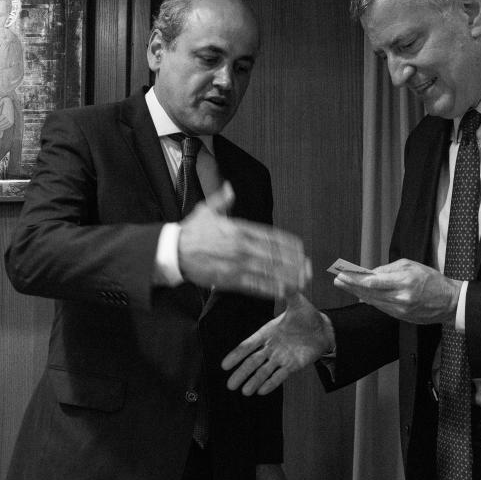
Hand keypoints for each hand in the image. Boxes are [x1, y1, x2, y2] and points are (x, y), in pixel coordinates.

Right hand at [179, 182, 310, 299]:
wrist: (173, 251)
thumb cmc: (190, 232)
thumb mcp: (207, 210)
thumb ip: (223, 199)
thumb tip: (229, 188)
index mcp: (239, 228)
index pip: (270, 236)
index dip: (288, 244)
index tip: (301, 248)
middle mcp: (241, 246)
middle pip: (274, 255)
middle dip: (293, 263)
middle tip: (307, 268)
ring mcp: (236, 264)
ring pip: (268, 272)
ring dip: (287, 277)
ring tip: (301, 281)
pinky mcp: (229, 280)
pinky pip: (255, 286)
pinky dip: (271, 289)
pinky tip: (283, 291)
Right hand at [222, 293, 332, 395]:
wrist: (324, 329)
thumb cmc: (308, 314)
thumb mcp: (297, 302)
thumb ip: (288, 293)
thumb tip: (282, 280)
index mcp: (267, 332)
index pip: (248, 345)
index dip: (236, 355)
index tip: (224, 365)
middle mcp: (271, 347)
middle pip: (252, 362)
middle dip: (241, 373)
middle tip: (229, 385)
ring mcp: (280, 357)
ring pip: (264, 371)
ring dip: (253, 381)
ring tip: (244, 392)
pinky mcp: (292, 365)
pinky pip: (279, 376)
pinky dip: (270, 383)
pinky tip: (261, 391)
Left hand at [332, 258, 460, 323]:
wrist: (449, 302)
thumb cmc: (431, 280)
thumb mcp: (411, 266)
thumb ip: (388, 269)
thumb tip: (369, 274)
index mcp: (404, 282)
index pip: (374, 282)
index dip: (356, 279)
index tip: (343, 274)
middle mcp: (401, 298)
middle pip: (369, 293)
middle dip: (352, 286)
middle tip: (338, 279)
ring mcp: (400, 310)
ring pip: (373, 302)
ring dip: (357, 293)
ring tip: (344, 286)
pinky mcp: (401, 317)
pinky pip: (381, 308)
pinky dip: (370, 301)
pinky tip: (360, 295)